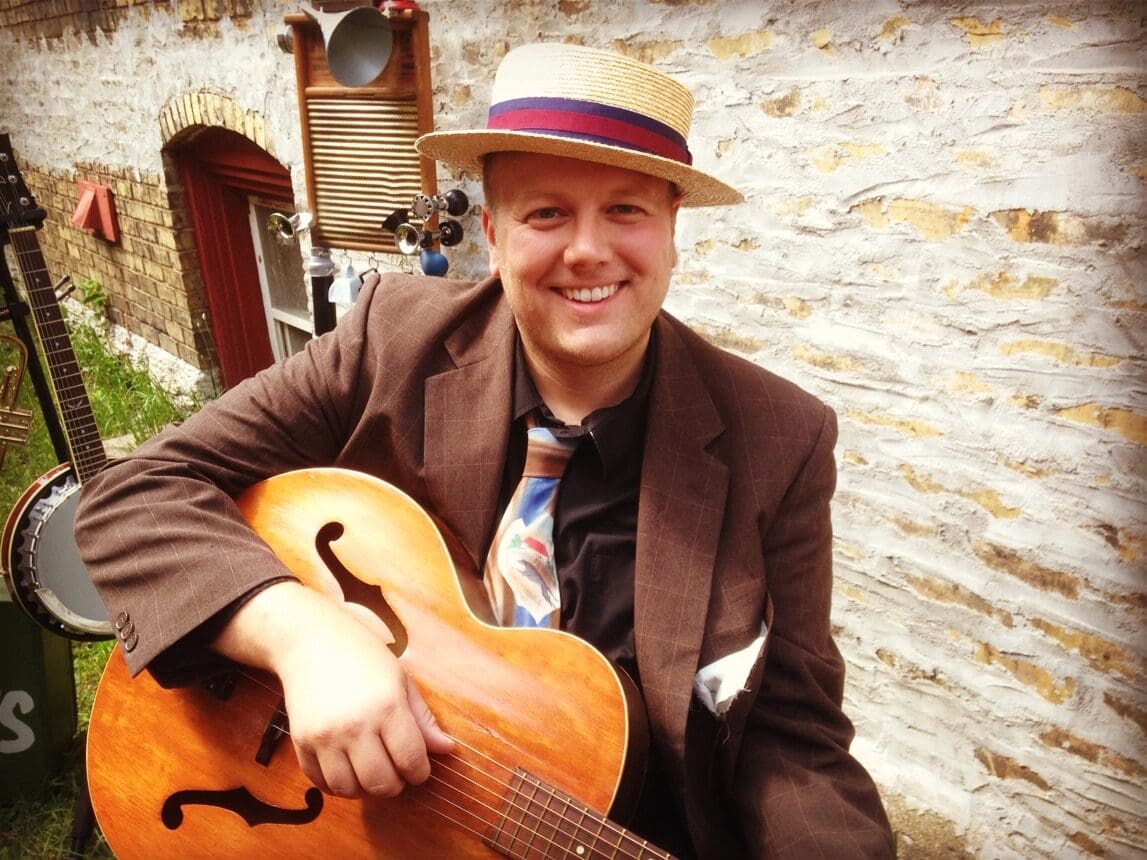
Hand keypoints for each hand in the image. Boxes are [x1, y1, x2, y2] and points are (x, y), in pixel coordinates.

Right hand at [213, 581, 454, 797]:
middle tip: (397, 772)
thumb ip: (423, 719)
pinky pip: (321, 782)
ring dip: (365, 788)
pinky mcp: (301, 741)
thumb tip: (446, 749)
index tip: (419, 768)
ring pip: (349, 789)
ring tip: (372, 770)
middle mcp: (355, 726)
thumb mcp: (401, 679)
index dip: (420, 772)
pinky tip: (347, 767)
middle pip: (381, 784)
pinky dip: (337, 783)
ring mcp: (325, 736)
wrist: (311, 640)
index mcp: (387, 707)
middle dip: (395, 785)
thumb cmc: (362, 655)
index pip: (411, 761)